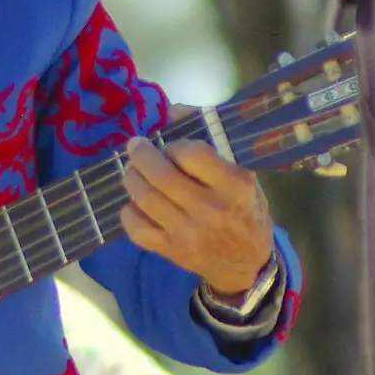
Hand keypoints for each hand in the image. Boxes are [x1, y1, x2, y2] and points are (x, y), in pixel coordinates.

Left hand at [119, 106, 272, 296]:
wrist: (245, 264)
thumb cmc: (244, 210)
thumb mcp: (242, 174)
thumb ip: (210, 140)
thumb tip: (173, 110)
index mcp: (235, 187)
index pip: (192, 154)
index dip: (175, 144)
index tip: (172, 145)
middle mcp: (211, 210)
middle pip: (161, 176)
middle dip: (141, 154)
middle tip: (136, 146)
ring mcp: (187, 233)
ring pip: (144, 198)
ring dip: (132, 178)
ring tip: (133, 170)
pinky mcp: (170, 251)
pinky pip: (135, 228)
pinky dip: (129, 210)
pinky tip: (136, 203)